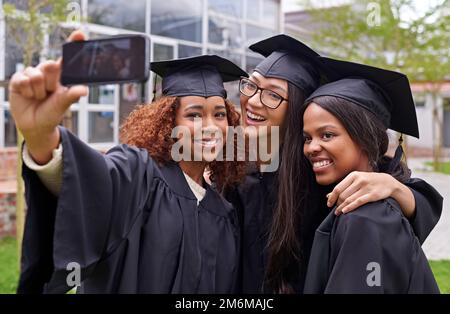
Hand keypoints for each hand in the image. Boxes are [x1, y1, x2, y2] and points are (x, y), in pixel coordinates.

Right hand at [8, 30, 87, 163]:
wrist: (35, 125)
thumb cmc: (52, 114)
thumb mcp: (63, 105)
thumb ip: (71, 95)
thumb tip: (83, 90)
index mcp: (61, 75)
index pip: (67, 57)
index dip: (73, 43)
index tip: (80, 33)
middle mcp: (47, 72)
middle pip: (50, 65)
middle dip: (51, 83)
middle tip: (49, 94)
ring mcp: (32, 74)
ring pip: (36, 75)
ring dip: (38, 91)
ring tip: (39, 97)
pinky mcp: (19, 79)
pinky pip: (23, 80)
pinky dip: (27, 91)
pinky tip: (27, 96)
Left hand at [327, 171, 407, 215]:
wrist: (388, 182)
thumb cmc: (369, 181)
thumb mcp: (356, 180)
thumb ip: (343, 187)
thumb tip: (327, 196)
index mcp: (353, 175)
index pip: (338, 188)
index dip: (332, 197)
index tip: (328, 204)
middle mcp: (359, 180)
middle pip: (342, 195)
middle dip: (337, 203)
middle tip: (335, 209)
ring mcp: (366, 187)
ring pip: (349, 199)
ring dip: (341, 207)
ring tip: (338, 212)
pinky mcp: (372, 194)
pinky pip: (358, 202)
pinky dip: (350, 207)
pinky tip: (345, 211)